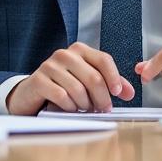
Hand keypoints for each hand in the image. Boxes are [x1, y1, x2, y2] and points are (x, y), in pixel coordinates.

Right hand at [6, 42, 134, 115]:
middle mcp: (65, 54)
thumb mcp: (86, 81)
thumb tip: (130, 92)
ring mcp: (50, 65)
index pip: (104, 60)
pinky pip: (62, 97)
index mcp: (80, 50)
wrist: (31, 92)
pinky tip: (69, 109)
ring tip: (84, 109)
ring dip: (85, 105)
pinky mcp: (39, 80)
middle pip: (93, 77)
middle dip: (102, 98)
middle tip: (104, 109)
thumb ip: (109, 83)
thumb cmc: (63, 86)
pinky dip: (69, 107)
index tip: (118, 93)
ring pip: (78, 90)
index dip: (114, 77)